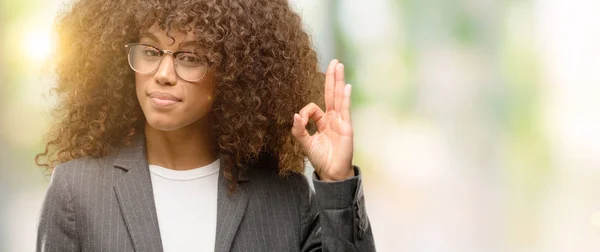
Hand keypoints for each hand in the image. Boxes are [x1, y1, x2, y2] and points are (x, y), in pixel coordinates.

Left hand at [291, 59, 353, 181]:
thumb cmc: (320, 159)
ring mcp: (341, 121)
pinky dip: (345, 98)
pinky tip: (346, 86)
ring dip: (338, 81)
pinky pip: (345, 109)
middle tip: (334, 61)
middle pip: (331, 94)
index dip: (304, 112)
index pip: (313, 108)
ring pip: (338, 97)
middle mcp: (333, 118)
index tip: (300, 121)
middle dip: (331, 78)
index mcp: (322, 122)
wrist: (332, 172)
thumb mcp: (305, 143)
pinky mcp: (346, 127)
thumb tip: (294, 115)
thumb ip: (298, 130)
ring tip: (339, 65)